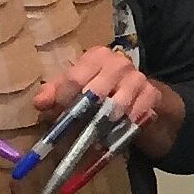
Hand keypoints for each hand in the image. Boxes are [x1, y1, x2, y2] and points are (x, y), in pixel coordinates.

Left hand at [37, 46, 179, 157]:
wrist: (138, 95)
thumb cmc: (99, 89)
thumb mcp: (74, 88)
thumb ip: (54, 93)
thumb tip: (40, 103)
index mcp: (96, 56)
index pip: (74, 78)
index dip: (62, 100)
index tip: (54, 117)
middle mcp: (119, 62)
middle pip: (95, 91)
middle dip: (82, 114)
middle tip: (72, 130)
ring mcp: (138, 78)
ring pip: (117, 105)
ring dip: (103, 124)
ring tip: (93, 137)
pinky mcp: (153, 95)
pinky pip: (136, 115)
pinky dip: (124, 128)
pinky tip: (114, 137)